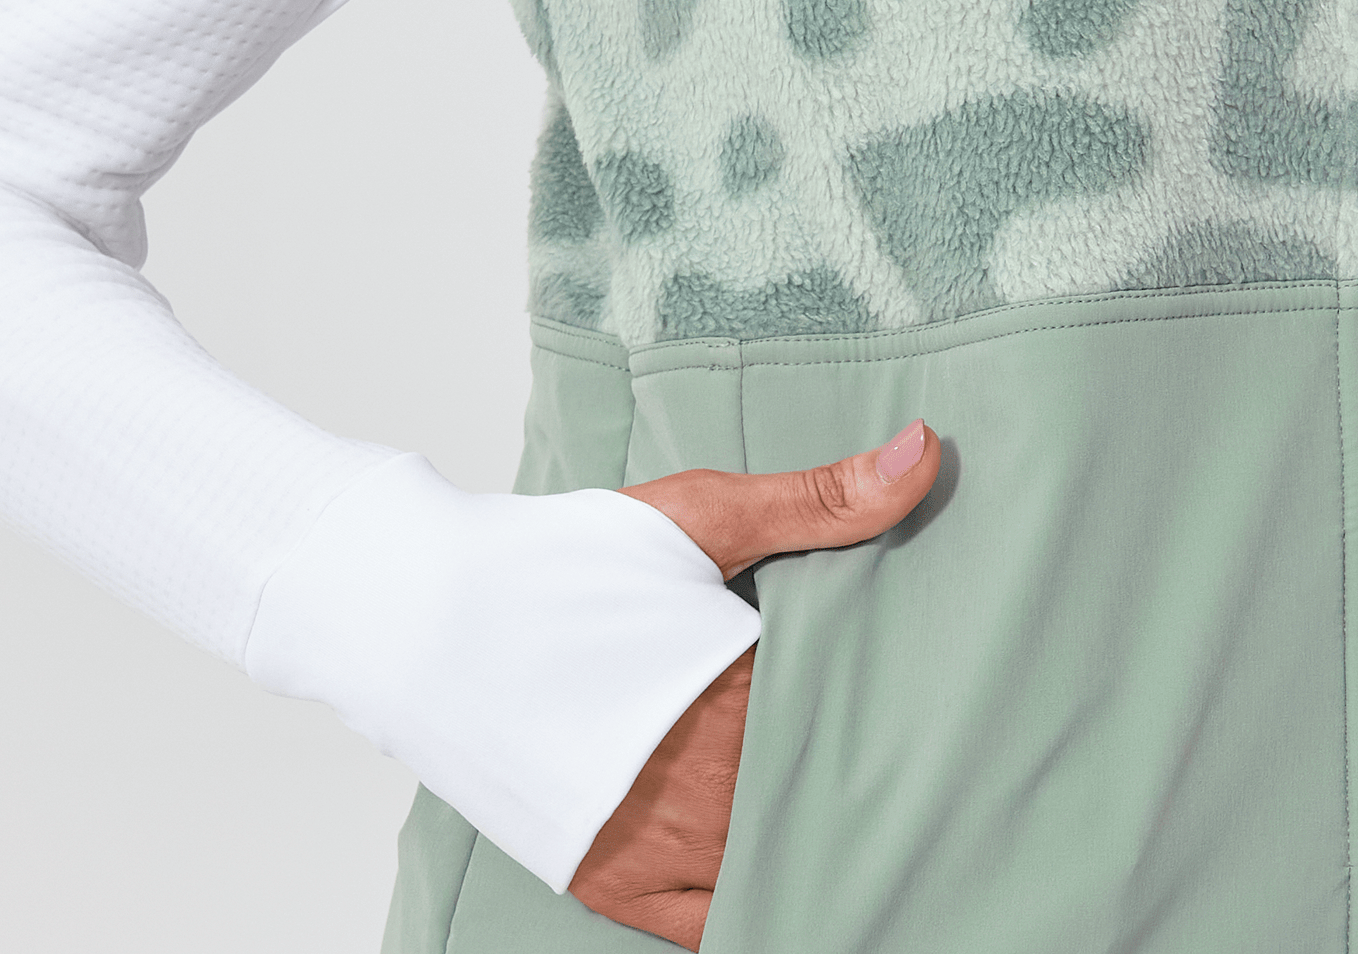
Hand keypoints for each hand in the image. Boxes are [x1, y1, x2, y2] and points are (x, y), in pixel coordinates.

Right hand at [568, 421, 941, 948]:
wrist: (421, 618)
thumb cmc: (562, 558)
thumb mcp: (700, 513)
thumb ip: (820, 497)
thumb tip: (925, 451)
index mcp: (742, 694)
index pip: (861, 720)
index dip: (901, 708)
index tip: (936, 696)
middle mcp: (710, 787)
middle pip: (827, 797)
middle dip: (870, 776)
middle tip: (922, 759)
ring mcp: (660, 848)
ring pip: (782, 868)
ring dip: (821, 841)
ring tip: (869, 816)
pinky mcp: (612, 885)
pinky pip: (717, 927)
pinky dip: (760, 902)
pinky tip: (793, 874)